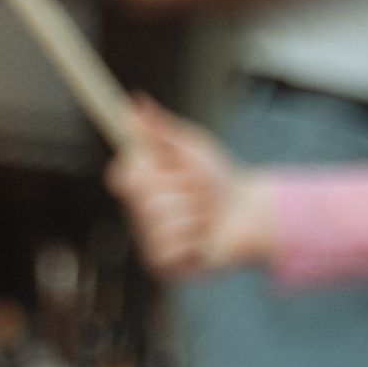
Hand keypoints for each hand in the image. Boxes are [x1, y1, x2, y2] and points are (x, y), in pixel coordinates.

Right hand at [108, 99, 276, 277]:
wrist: (247, 214)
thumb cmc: (218, 179)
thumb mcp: (189, 147)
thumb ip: (161, 129)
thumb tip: (136, 102)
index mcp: (140, 182)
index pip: (120, 173)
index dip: (143, 169)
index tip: (165, 165)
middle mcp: (138, 212)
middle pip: (143, 196)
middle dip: (179, 189)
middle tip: (194, 192)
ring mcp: (149, 239)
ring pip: (158, 222)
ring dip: (190, 215)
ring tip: (202, 217)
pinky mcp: (162, 264)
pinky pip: (167, 248)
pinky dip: (191, 239)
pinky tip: (200, 239)